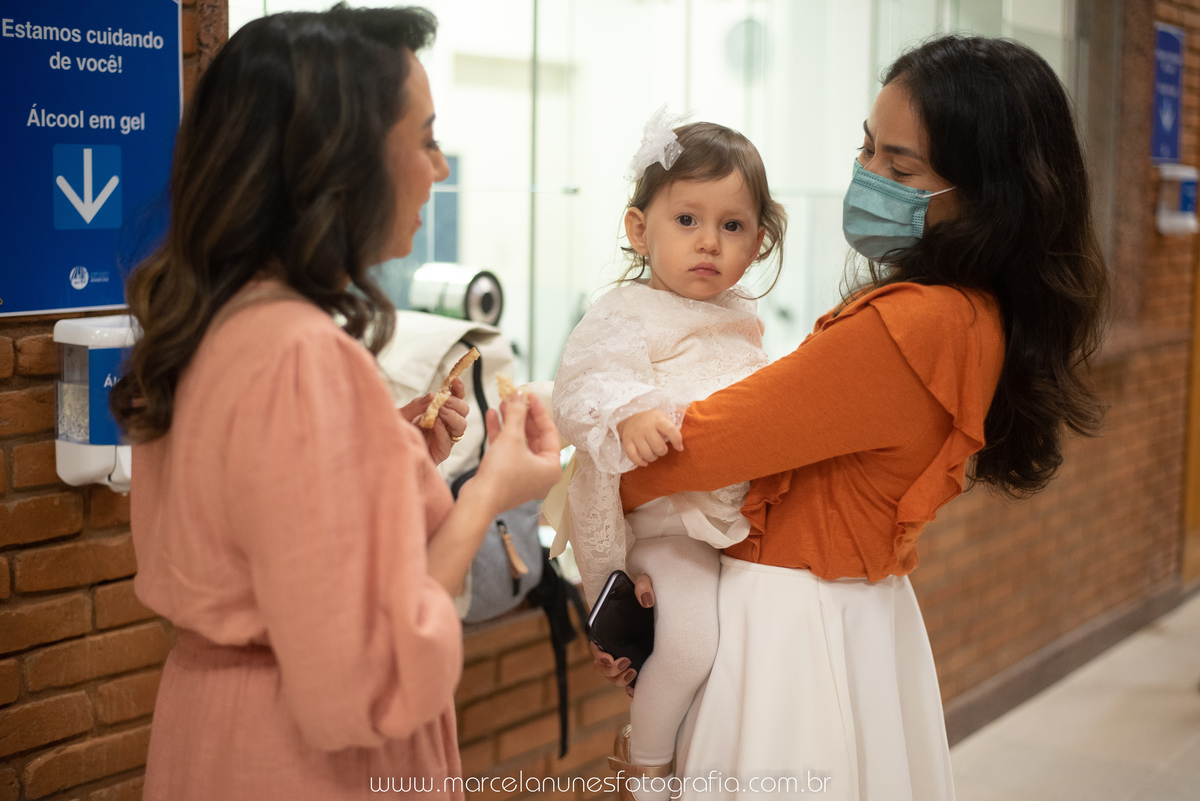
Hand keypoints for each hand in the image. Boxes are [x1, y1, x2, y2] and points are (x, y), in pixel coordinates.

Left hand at [400, 378, 468, 464]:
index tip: (455, 380)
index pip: (455, 398)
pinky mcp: (441, 451)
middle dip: (456, 403)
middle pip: (463, 411)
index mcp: (439, 411)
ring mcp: (445, 437)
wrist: (391, 451)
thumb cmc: (397, 432)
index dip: (458, 389)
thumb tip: (432, 395)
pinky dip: (443, 431)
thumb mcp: (403, 415)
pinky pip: (448, 442)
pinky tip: (435, 424)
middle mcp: (445, 423)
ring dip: (453, 416)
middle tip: (444, 400)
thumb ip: (416, 406)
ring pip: (461, 426)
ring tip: (440, 412)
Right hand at [470, 392, 561, 512]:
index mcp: (552, 467)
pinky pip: (507, 450)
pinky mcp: (507, 475)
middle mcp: (541, 473)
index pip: (549, 432)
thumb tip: (519, 394)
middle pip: (534, 436)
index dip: (538, 411)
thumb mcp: (512, 437)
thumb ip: (517, 413)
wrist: (479, 501)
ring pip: (519, 442)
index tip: (529, 396)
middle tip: (514, 398)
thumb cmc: (501, 475)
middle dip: (522, 415)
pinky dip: (501, 434)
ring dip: (510, 422)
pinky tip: (492, 416)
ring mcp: (524, 474)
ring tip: (502, 403)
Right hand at [587, 573, 652, 697]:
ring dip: (619, 679)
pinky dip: (630, 688)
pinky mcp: (640, 662)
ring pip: (613, 677)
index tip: (609, 656)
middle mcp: (615, 645)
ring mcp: (626, 655)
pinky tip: (636, 688)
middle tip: (626, 662)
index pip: (596, 648)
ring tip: (633, 672)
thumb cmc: (648, 591)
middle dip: (610, 670)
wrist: (665, 601)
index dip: (599, 656)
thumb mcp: (645, 582)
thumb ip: (643, 585)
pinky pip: (629, 682)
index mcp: (609, 630)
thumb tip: (646, 600)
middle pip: (603, 667)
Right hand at [617, 410, 682, 466]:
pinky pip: (633, 456)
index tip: (679, 447)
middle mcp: (645, 426)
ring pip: (647, 454)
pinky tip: (645, 462)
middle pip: (658, 447)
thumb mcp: (663, 418)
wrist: (630, 418)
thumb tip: (680, 448)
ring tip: (653, 454)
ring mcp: (635, 434)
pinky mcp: (627, 441)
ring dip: (652, 457)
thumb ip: (673, 430)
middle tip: (661, 449)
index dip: (677, 441)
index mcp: (657, 419)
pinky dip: (640, 462)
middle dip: (662, 452)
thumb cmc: (651, 421)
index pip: (671, 430)